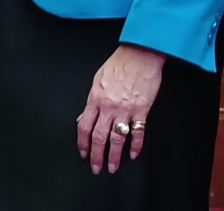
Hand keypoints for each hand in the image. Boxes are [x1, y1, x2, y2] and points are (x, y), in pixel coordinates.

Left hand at [77, 45, 163, 174]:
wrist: (139, 55)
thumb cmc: (119, 64)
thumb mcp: (97, 79)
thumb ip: (91, 101)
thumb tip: (83, 117)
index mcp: (96, 98)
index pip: (84, 126)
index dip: (82, 143)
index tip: (83, 153)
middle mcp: (109, 106)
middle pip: (99, 136)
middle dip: (96, 155)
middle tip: (96, 167)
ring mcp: (125, 110)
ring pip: (117, 138)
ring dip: (114, 155)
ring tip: (113, 167)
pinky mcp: (141, 110)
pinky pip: (138, 132)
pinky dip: (135, 145)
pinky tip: (133, 153)